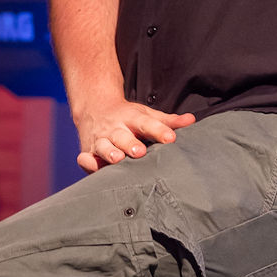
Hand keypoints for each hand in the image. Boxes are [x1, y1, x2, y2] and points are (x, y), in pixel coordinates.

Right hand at [73, 98, 195, 172]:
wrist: (95, 108)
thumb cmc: (128, 117)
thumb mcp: (147, 114)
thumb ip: (168, 121)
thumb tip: (191, 120)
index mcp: (132, 119)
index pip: (147, 123)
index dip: (159, 130)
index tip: (171, 138)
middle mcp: (115, 129)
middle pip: (122, 136)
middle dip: (130, 144)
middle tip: (140, 152)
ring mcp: (100, 140)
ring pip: (104, 146)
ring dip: (110, 152)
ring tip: (118, 159)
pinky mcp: (88, 151)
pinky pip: (85, 158)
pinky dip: (88, 163)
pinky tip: (94, 168)